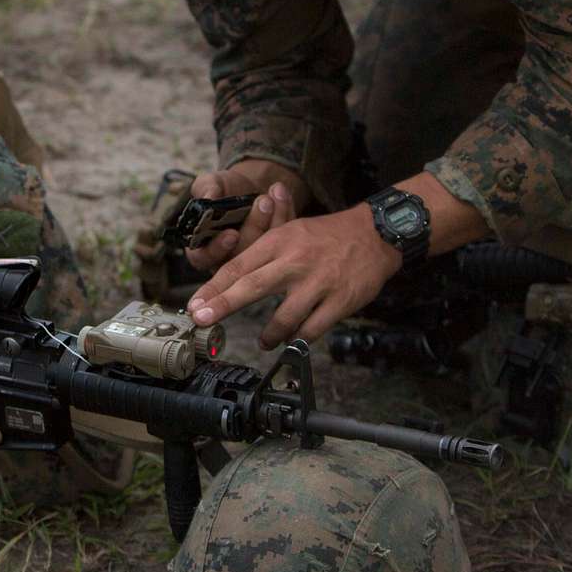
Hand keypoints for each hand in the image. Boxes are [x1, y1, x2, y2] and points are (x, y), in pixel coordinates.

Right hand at [185, 160, 306, 270]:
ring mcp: (254, 257)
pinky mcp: (275, 250)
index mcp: (203, 247)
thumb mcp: (211, 183)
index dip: (218, 248)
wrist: (247, 187)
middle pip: (241, 255)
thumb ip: (206, 189)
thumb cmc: (223, 189)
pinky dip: (286, 214)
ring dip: (274, 219)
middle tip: (264, 201)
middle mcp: (227, 258)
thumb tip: (209, 198)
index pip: (205, 257)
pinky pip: (283, 240)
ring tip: (276, 193)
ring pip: (266, 248)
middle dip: (255, 226)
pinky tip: (283, 194)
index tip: (233, 234)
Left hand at [188, 205, 402, 349]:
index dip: (214, 288)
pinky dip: (299, 338)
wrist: (375, 233)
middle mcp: (295, 260)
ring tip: (264, 342)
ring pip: (284, 316)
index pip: (238, 266)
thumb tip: (226, 272)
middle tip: (203, 320)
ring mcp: (318, 282)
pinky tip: (293, 340)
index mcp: (279, 241)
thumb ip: (258, 248)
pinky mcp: (339, 300)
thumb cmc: (327, 235)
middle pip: (252, 286)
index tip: (196, 306)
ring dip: (270, 334)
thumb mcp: (290, 229)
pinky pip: (313, 328)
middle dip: (223, 305)